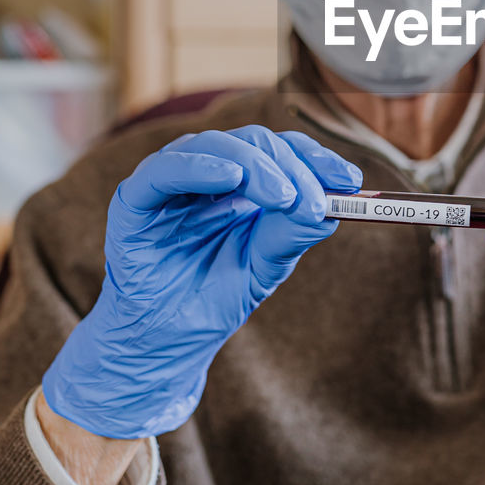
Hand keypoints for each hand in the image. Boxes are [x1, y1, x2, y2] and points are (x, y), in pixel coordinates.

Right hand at [43, 128, 361, 438]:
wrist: (166, 342)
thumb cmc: (214, 295)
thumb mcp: (267, 263)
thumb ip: (292, 229)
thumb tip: (329, 203)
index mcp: (241, 179)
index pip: (283, 149)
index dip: (317, 157)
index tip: (349, 179)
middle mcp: (207, 169)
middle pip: (255, 142)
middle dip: (292, 167)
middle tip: (314, 201)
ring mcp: (170, 181)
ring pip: (216, 145)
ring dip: (256, 166)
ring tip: (284, 197)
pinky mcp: (135, 200)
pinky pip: (165, 170)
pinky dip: (200, 167)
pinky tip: (229, 177)